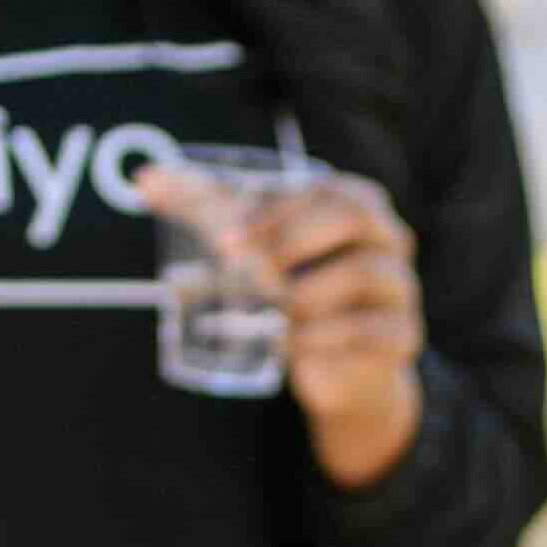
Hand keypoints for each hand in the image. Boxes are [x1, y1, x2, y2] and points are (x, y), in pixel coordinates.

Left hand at [141, 160, 424, 491]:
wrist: (340, 365)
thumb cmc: (296, 287)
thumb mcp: (254, 246)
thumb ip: (205, 211)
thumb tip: (143, 181)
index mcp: (357, 202)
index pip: (319, 187)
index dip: (272, 209)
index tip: (226, 238)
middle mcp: (389, 237)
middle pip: (350, 216)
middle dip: (291, 239)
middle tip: (248, 270)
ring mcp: (401, 287)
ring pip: (359, 275)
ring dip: (304, 294)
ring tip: (271, 313)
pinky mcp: (403, 337)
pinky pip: (371, 330)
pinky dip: (324, 338)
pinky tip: (291, 345)